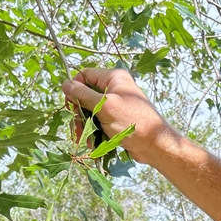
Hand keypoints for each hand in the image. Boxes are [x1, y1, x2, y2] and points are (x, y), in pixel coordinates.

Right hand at [60, 68, 178, 163]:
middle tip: (77, 128)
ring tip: (85, 139)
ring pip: (90, 111)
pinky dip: (94, 131)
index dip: (75, 88)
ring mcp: (115, 104)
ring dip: (85, 125)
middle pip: (85, 95)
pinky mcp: (116, 119)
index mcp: (114, 78)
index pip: (85, 75)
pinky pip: (98, 121)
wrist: (154, 146)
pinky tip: (93, 143)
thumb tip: (65, 84)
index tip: (70, 105)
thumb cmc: (132, 123)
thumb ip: (84, 95)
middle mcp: (115, 88)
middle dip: (79, 112)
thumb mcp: (105, 106)